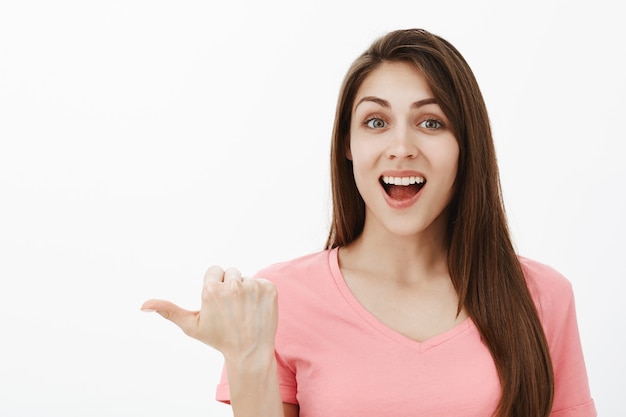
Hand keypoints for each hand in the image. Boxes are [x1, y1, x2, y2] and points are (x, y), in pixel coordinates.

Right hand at [142, 266, 277, 360]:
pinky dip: (261, 294)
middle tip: (232, 309)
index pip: (214, 271)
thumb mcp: (191, 326)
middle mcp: (233, 285)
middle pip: (231, 272)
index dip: (215, 286)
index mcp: (212, 289)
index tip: (218, 303)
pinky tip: (257, 310)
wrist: (250, 352)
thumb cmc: (218, 338)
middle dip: (230, 286)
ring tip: (244, 311)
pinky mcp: (270, 289)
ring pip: (246, 278)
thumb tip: (143, 305)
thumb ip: (169, 311)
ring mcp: (253, 287)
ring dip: (246, 291)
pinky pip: (262, 282)